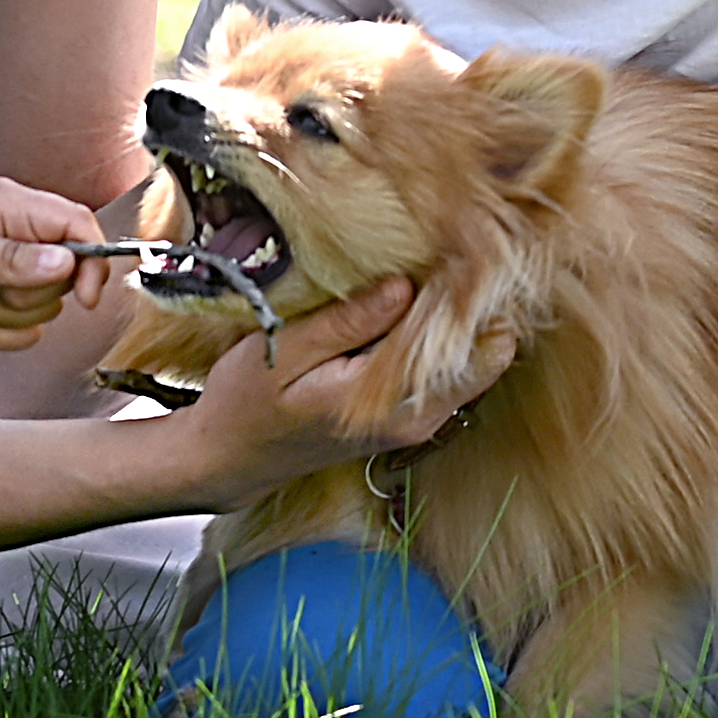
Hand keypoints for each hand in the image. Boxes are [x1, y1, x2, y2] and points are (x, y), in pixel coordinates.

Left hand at [0, 180, 112, 352]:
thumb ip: (16, 258)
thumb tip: (68, 260)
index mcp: (12, 208)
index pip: (77, 224)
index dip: (90, 259)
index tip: (85, 295)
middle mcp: (16, 238)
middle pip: (67, 274)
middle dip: (30, 293)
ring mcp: (8, 274)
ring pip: (47, 308)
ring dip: (9, 315)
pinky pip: (27, 331)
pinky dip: (0, 333)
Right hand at [152, 280, 522, 511]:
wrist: (229, 459)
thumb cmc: (245, 404)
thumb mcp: (283, 351)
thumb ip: (347, 322)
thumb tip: (406, 285)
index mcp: (393, 403)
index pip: (482, 350)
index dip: (473, 298)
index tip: (445, 258)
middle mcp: (419, 418)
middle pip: (488, 352)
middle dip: (467, 303)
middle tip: (429, 259)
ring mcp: (418, 421)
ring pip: (471, 360)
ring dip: (449, 319)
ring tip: (410, 278)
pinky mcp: (408, 417)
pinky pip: (446, 370)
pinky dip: (431, 338)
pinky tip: (396, 311)